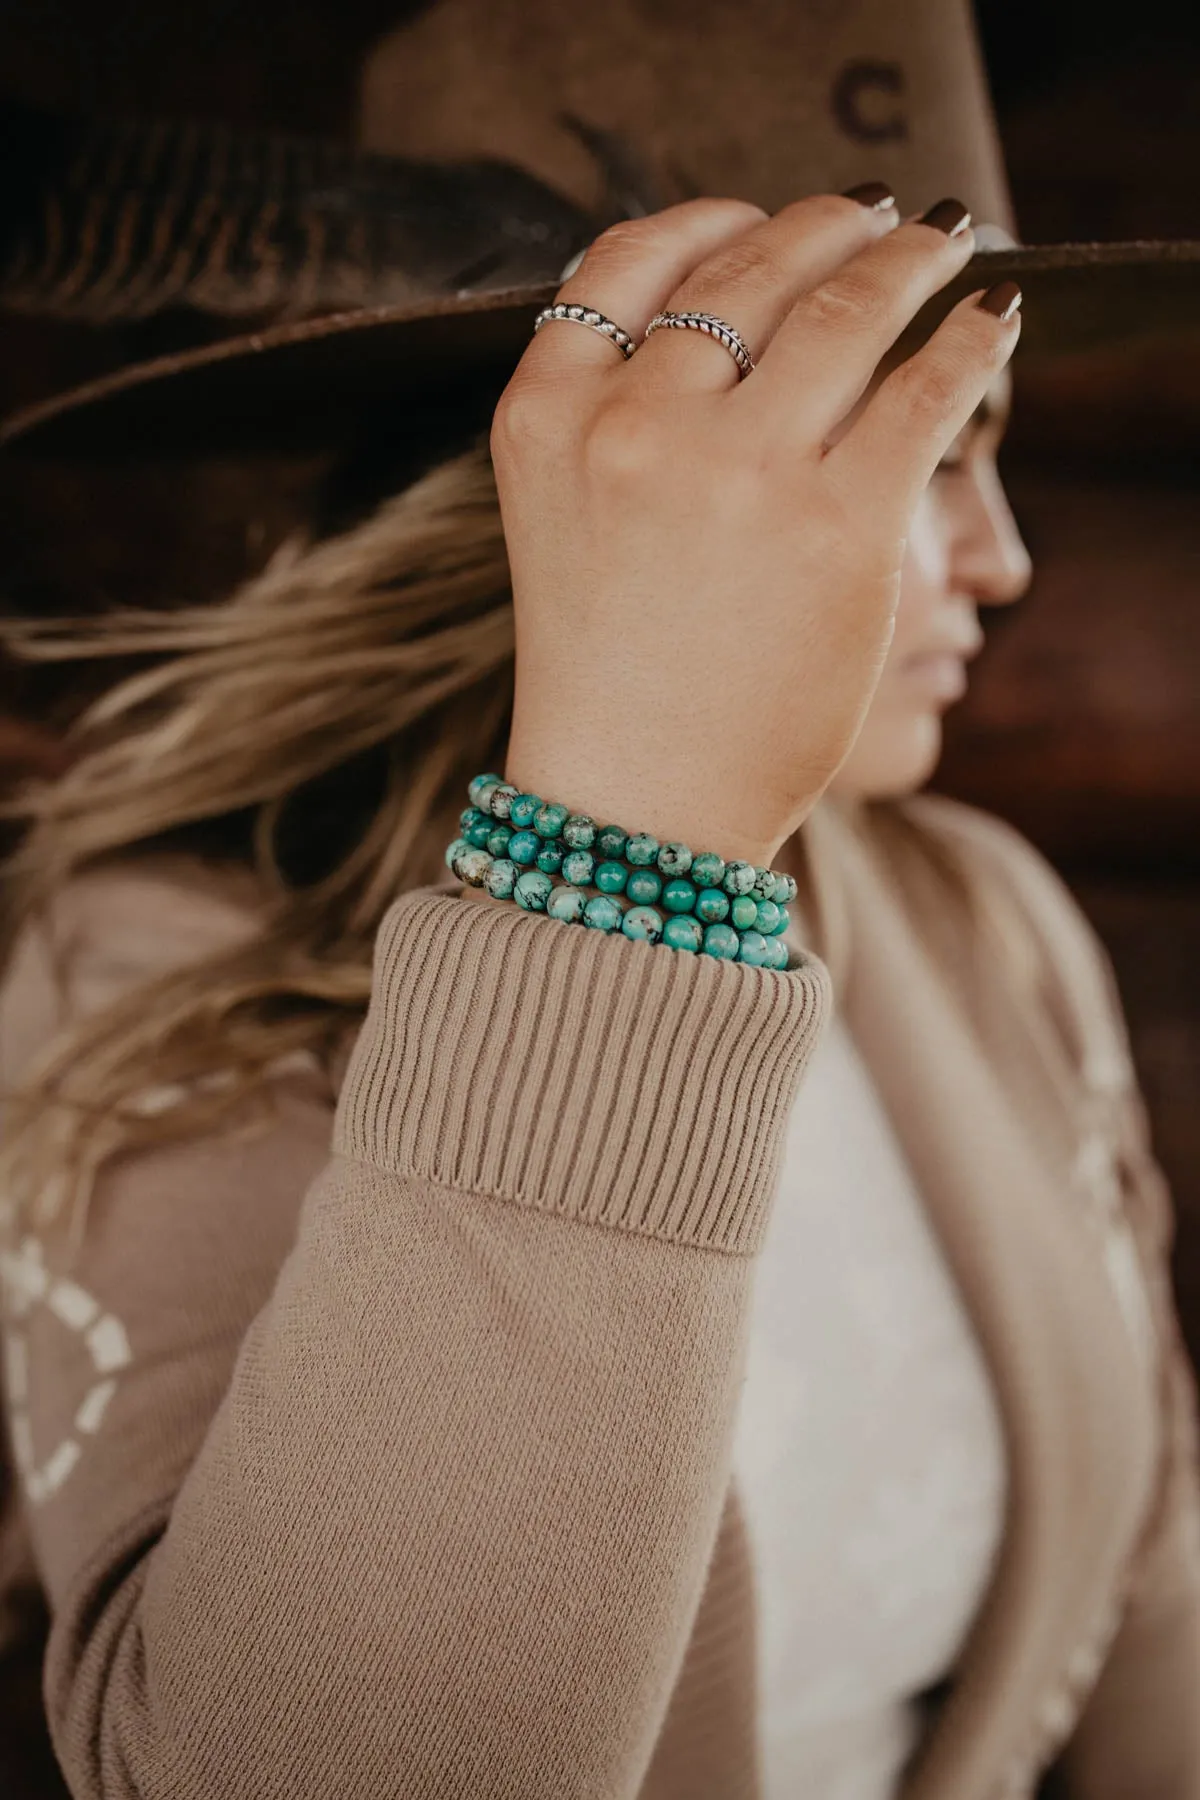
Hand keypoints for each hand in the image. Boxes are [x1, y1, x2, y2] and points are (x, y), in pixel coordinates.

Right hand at [492, 193, 1018, 866]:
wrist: (637, 804)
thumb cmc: (608, 670)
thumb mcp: (560, 517)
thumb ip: (613, 413)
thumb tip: (735, 311)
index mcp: (547, 419)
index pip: (625, 261)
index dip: (703, 222)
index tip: (752, 222)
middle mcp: (636, 428)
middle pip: (746, 270)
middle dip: (821, 229)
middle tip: (867, 221)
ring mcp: (741, 474)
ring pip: (844, 308)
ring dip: (905, 258)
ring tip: (935, 244)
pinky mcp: (842, 527)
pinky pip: (925, 390)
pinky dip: (967, 342)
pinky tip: (987, 326)